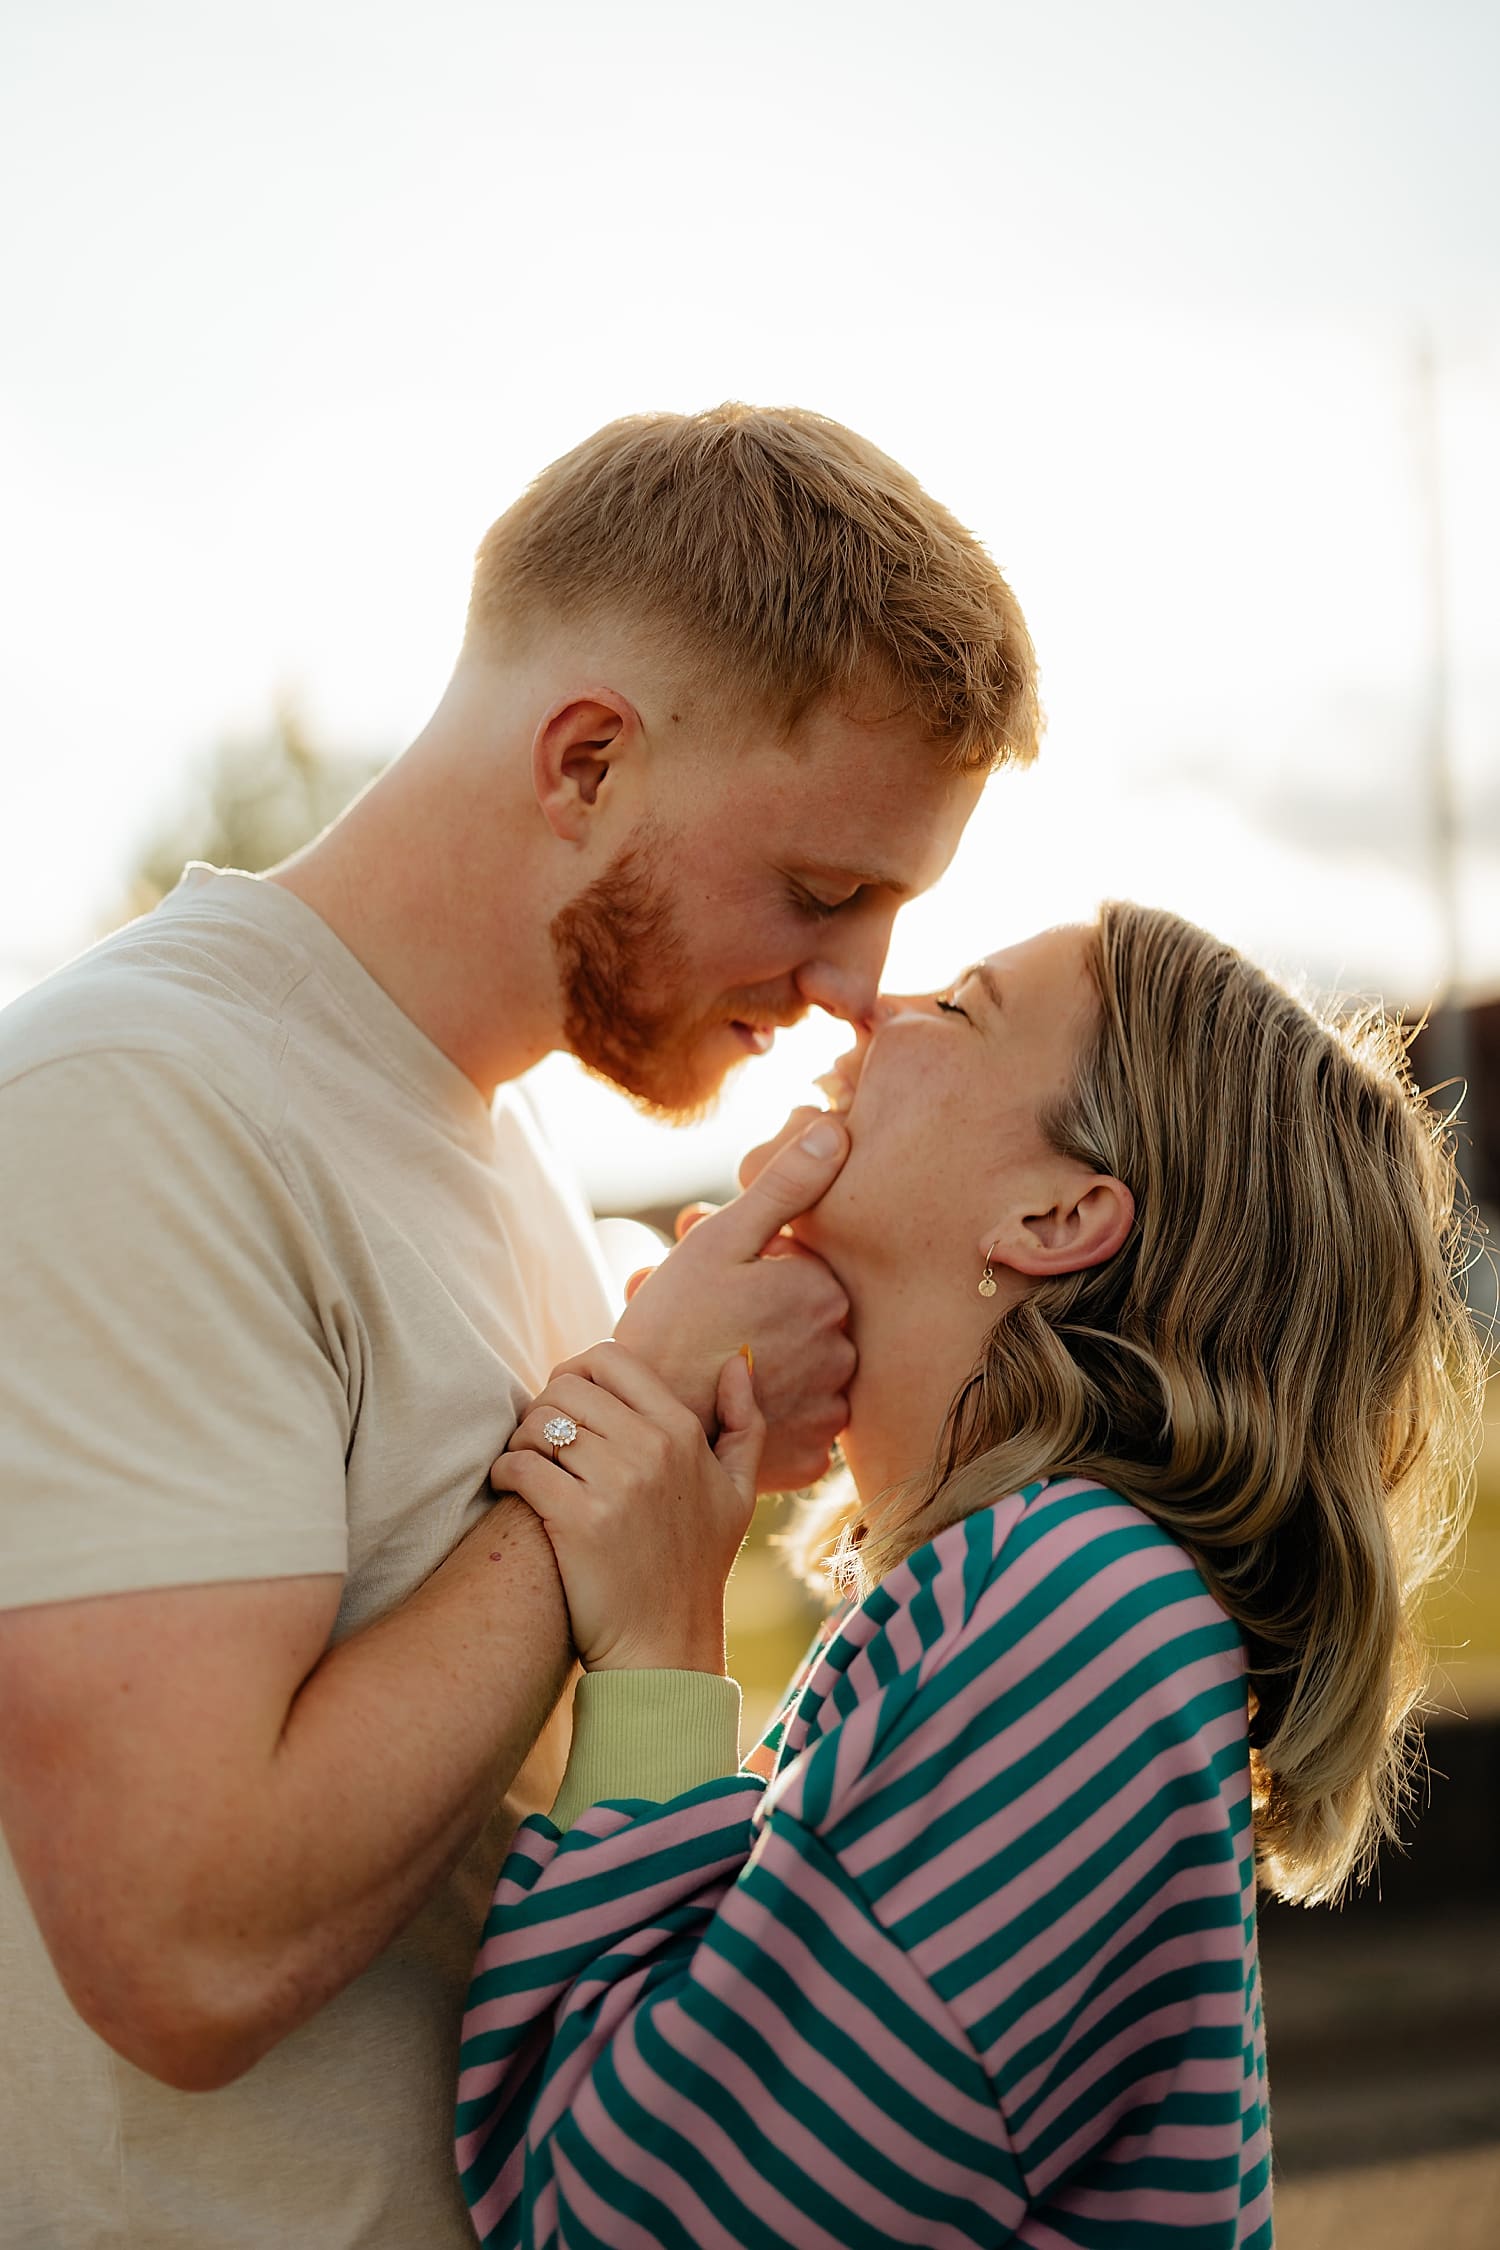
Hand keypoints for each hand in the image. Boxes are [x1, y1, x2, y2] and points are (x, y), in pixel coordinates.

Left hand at [492, 1343, 762, 1672]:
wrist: (665, 1646)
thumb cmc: (697, 1568)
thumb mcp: (738, 1493)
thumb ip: (744, 1423)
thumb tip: (735, 1362)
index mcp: (683, 1432)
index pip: (611, 1359)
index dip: (576, 1372)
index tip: (568, 1405)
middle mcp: (651, 1449)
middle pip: (566, 1388)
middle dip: (544, 1407)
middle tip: (541, 1441)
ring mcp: (615, 1484)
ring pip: (538, 1422)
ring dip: (521, 1439)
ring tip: (527, 1464)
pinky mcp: (576, 1520)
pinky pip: (520, 1465)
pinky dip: (505, 1471)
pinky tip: (512, 1488)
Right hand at [613, 1116, 853, 1491]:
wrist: (638, 1426)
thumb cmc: (672, 1324)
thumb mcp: (721, 1240)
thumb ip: (785, 1184)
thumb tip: (837, 1129)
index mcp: (825, 1291)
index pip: (801, 1267)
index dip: (754, 1266)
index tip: (713, 1280)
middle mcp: (843, 1350)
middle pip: (803, 1320)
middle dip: (758, 1311)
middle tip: (701, 1319)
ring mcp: (831, 1409)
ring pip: (804, 1371)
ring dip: (767, 1362)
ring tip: (709, 1362)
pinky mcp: (813, 1457)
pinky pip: (800, 1425)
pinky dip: (772, 1415)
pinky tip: (730, 1406)